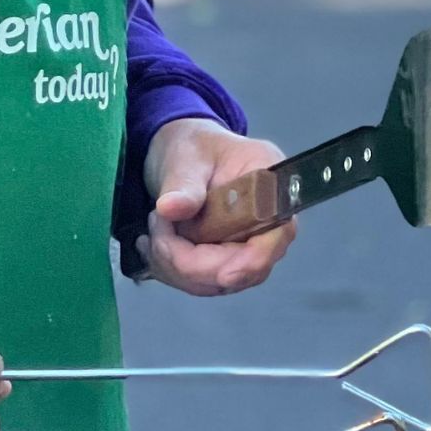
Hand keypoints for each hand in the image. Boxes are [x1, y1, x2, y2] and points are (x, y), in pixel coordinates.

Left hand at [139, 119, 296, 295]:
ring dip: (175, 264)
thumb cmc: (193, 148)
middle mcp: (268, 226)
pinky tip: (155, 241)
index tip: (223, 276)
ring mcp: (247, 248)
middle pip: (242, 269)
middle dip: (191, 261)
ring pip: (216, 282)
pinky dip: (171, 268)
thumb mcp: (186, 158)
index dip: (251, 262)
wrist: (182, 156)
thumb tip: (171, 207)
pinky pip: (199, 282)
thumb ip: (183, 184)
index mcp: (271, 190)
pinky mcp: (225, 262)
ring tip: (155, 225)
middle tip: (157, 225)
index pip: (276, 237)